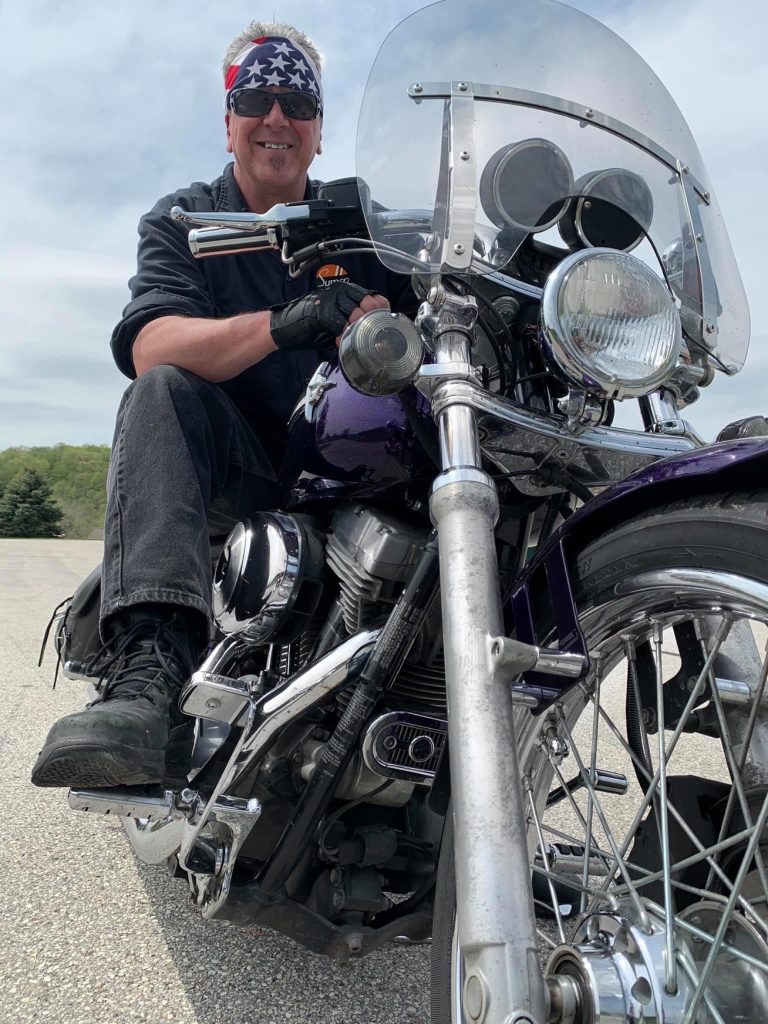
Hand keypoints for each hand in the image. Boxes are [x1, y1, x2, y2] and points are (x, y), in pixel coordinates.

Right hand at [270, 283, 389, 352]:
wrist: (286, 327)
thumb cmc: (313, 325)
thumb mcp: (339, 320)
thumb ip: (355, 320)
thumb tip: (376, 329)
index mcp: (348, 291)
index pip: (375, 297)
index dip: (380, 311)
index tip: (379, 324)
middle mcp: (341, 291)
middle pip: (369, 305)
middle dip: (368, 322)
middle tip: (363, 334)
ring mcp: (331, 299)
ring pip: (356, 314)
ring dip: (354, 330)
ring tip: (348, 338)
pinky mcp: (322, 310)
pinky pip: (340, 325)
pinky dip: (341, 336)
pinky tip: (338, 341)